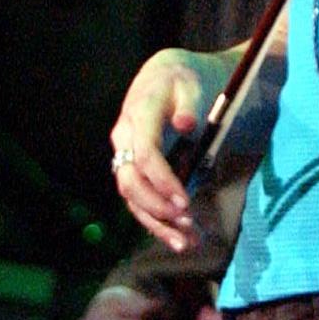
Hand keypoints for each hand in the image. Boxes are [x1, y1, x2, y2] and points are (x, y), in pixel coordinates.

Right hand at [108, 46, 225, 251]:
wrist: (168, 76)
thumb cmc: (185, 80)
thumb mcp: (193, 84)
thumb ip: (191, 104)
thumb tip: (186, 125)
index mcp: (140, 113)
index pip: (144, 153)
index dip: (162, 180)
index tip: (185, 201)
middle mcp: (125, 136)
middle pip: (130, 180)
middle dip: (156, 207)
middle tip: (188, 223)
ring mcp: (125, 153)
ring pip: (131, 196)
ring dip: (156, 223)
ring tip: (187, 243)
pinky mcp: (133, 168)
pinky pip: (138, 199)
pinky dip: (157, 222)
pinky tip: (179, 239)